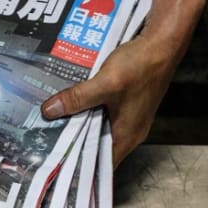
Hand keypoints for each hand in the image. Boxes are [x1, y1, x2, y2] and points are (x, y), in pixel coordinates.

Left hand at [41, 34, 177, 167]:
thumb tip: (50, 111)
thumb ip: (78, 98)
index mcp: (126, 136)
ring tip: (53, 117)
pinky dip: (86, 106)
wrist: (162, 43)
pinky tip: (71, 98)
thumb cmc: (142, 66)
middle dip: (71, 139)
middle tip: (45, 134)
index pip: (97, 164)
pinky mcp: (125, 102)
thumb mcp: (105, 83)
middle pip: (93, 143)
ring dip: (77, 120)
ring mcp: (127, 116)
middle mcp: (127, 130)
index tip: (53, 159)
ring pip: (96, 124)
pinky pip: (101, 110)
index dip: (76, 164)